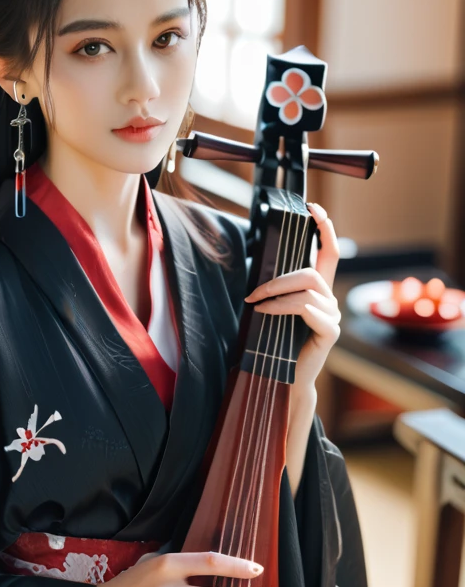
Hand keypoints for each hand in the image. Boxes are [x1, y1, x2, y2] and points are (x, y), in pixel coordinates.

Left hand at [243, 202, 340, 389]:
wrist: (284, 379)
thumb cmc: (276, 344)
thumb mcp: (275, 310)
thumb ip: (276, 289)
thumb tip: (258, 267)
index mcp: (318, 292)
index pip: (328, 253)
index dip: (324, 228)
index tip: (313, 207)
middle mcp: (329, 301)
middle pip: (311, 272)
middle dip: (279, 278)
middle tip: (254, 291)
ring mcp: (332, 316)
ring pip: (307, 288)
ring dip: (276, 292)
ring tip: (257, 303)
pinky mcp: (329, 332)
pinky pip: (306, 308)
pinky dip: (282, 307)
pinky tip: (265, 313)